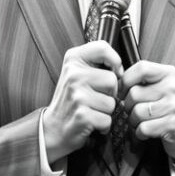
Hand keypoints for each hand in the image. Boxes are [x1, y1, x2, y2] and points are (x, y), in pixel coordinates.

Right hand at [42, 41, 121, 163]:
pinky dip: (103, 125)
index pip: (102, 47)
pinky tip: (90, 122)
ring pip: (112, 102)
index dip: (114, 61)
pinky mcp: (82, 115)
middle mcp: (73, 74)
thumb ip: (97, 63)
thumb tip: (121, 70)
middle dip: (109, 93)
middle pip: (112, 80)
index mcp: (73, 59)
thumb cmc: (71, 100)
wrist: (53, 128)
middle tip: (94, 98)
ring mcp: (77, 95)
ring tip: (91, 110)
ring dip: (105, 111)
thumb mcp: (78, 72)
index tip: (111, 71)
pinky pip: (107, 119)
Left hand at [121, 61, 174, 162]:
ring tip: (141, 120)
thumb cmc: (163, 106)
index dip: (126, 81)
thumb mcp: (155, 87)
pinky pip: (143, 128)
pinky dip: (140, 132)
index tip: (123, 91)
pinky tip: (146, 130)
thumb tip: (114, 83)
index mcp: (168, 73)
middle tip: (135, 109)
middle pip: (134, 93)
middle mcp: (173, 87)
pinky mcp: (173, 124)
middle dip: (128, 106)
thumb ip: (137, 80)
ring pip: (137, 112)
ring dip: (133, 120)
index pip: (141, 68)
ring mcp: (174, 105)